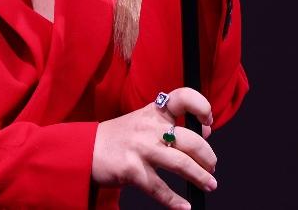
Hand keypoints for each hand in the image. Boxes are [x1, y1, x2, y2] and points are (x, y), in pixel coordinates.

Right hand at [92, 88, 218, 208]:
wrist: (86, 149)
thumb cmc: (120, 136)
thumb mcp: (144, 121)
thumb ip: (170, 124)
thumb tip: (205, 134)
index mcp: (154, 112)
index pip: (183, 98)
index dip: (201, 107)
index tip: (208, 122)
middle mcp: (149, 127)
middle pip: (190, 140)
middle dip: (208, 157)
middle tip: (211, 167)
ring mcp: (141, 149)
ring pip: (181, 164)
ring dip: (200, 177)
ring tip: (209, 185)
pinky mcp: (132, 170)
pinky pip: (160, 188)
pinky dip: (174, 201)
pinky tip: (184, 206)